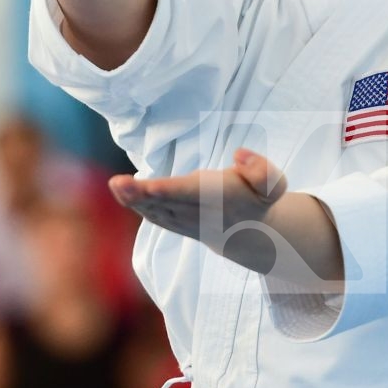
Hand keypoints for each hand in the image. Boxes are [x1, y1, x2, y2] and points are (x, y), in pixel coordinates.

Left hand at [109, 150, 340, 289]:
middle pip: (165, 202)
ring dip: (132, 198)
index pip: (192, 194)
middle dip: (141, 194)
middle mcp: (197, 212)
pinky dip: (136, 204)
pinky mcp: (174, 222)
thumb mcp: (273, 184)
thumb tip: (240, 154)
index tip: (150, 187)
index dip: (170, 191)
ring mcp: (183, 220)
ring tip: (115, 185)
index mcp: (219, 199)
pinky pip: (153, 214)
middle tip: (118, 183)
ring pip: (155, 209)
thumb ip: (261, 170)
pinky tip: (120, 191)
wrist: (248, 233)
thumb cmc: (258, 199)